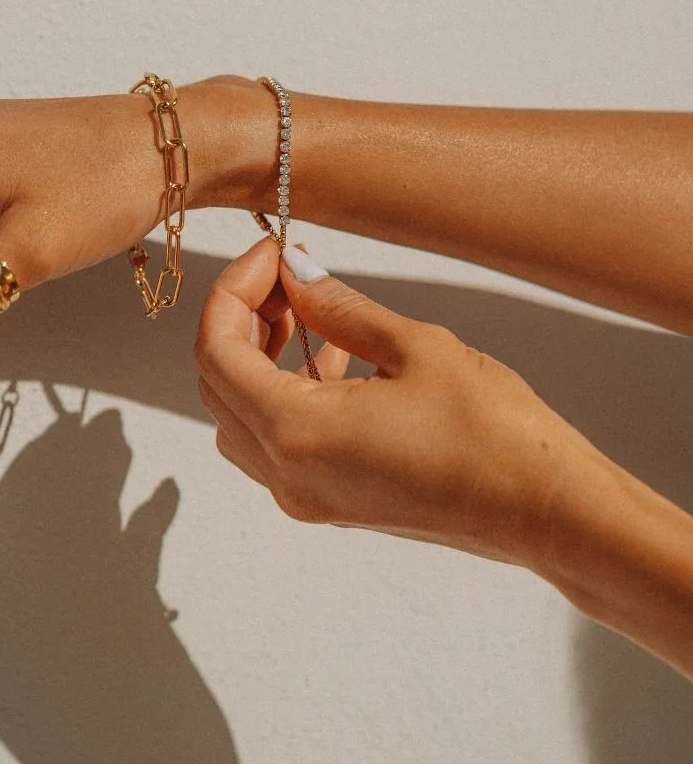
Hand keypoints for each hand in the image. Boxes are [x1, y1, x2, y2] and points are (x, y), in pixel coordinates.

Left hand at [194, 235, 600, 572]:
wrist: (547, 511)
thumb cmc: (494, 432)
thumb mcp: (413, 347)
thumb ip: (338, 306)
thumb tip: (293, 272)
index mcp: (296, 434)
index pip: (216, 349)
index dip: (234, 289)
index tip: (270, 252)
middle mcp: (286, 474)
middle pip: (217, 383)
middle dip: (240, 318)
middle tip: (285, 274)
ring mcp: (305, 496)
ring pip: (239, 416)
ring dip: (257, 356)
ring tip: (308, 310)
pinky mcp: (331, 503)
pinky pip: (275, 442)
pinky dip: (282, 393)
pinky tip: (333, 360)